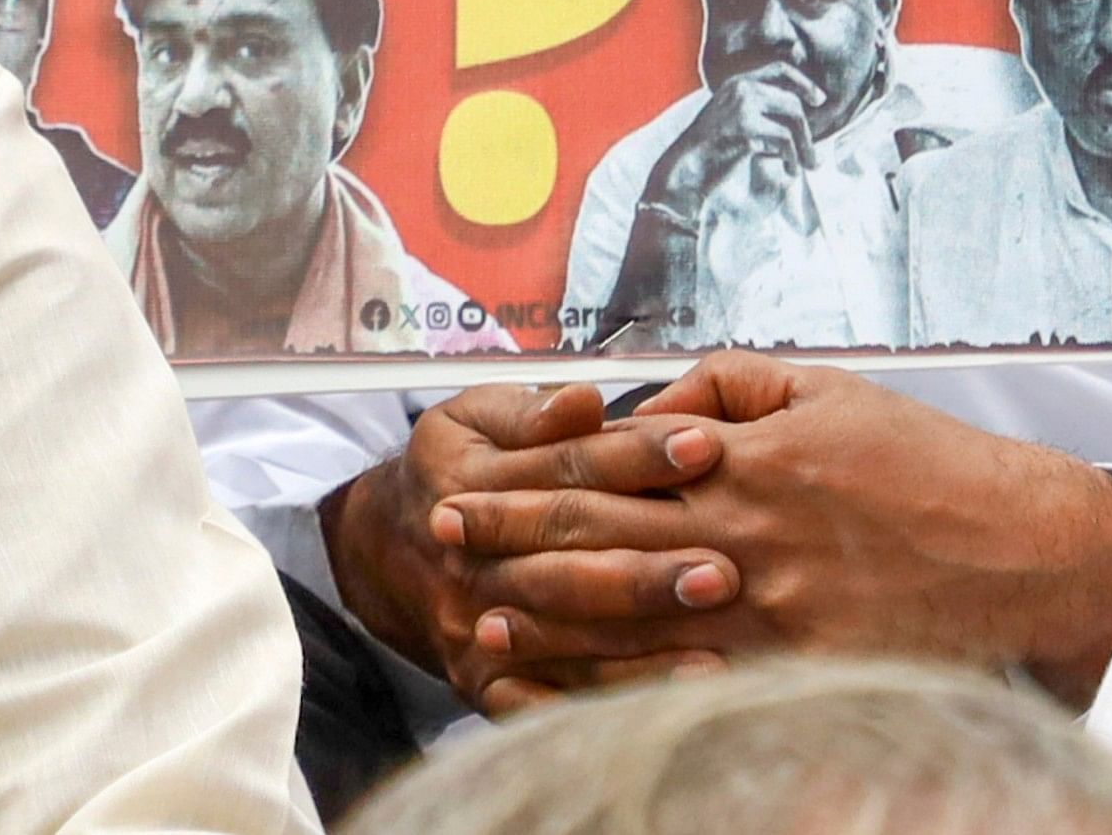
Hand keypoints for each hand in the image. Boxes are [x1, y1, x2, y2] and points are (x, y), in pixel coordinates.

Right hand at [320, 382, 734, 710]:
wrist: (386, 552)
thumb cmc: (456, 470)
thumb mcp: (472, 417)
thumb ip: (530, 410)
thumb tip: (585, 401)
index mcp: (468, 479)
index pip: (564, 467)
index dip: (635, 456)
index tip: (705, 447)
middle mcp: (471, 561)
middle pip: (567, 565)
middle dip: (646, 573)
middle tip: (725, 574)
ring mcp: (475, 627)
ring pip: (567, 642)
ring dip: (642, 652)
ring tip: (719, 654)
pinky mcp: (486, 683)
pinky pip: (549, 705)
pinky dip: (607, 710)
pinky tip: (666, 709)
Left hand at [438, 352, 1111, 707]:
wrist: (1026, 550)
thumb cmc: (924, 465)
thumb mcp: (823, 392)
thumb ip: (724, 389)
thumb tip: (649, 406)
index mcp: (740, 460)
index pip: (605, 469)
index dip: (525, 480)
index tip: (463, 487)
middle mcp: (743, 533)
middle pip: (601, 538)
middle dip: (513, 540)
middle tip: (444, 543)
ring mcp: (769, 608)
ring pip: (634, 616)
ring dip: (551, 620)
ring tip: (483, 621)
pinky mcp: (799, 667)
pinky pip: (695, 680)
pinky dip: (629, 686)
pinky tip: (578, 691)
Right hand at [645, 63, 821, 218]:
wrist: (684, 169)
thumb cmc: (709, 151)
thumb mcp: (734, 121)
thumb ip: (760, 112)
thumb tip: (800, 117)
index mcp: (736, 83)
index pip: (780, 69)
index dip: (804, 83)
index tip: (819, 101)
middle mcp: (739, 88)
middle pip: (793, 101)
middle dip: (808, 132)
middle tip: (812, 157)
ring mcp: (741, 105)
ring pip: (794, 117)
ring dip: (805, 146)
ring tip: (806, 165)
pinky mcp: (744, 126)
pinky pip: (784, 139)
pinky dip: (793, 158)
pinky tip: (790, 170)